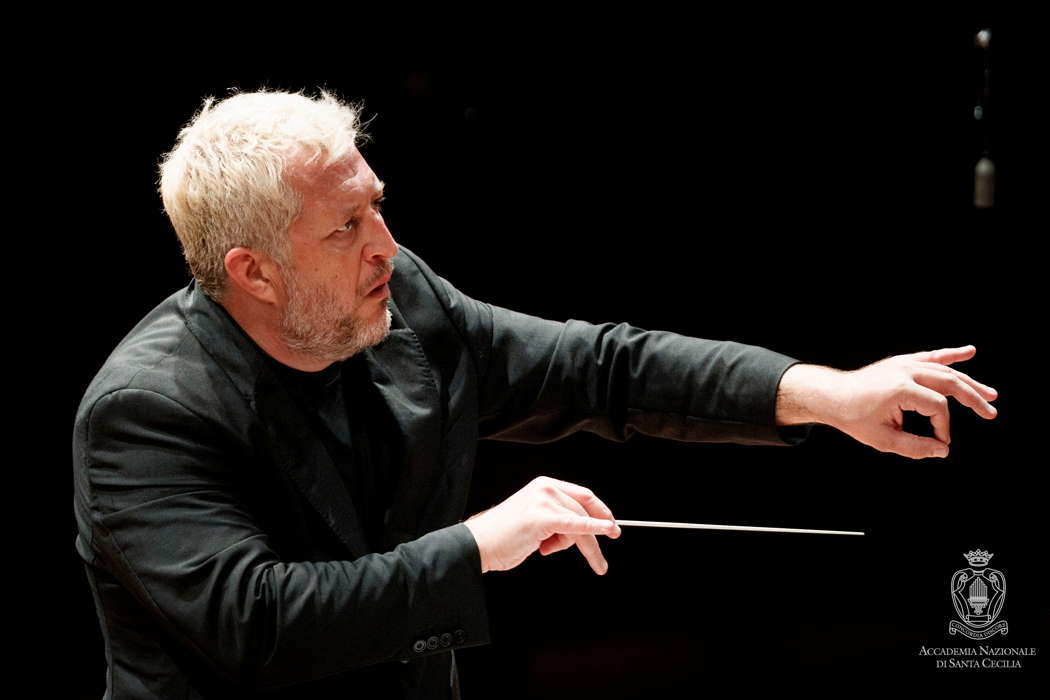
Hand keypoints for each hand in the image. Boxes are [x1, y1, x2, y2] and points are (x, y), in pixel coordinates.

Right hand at [463, 476, 620, 574]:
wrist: (478, 544)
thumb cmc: (504, 537)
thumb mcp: (536, 521)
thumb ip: (557, 520)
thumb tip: (582, 533)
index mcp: (544, 484)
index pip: (582, 495)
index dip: (600, 511)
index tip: (612, 527)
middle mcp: (546, 488)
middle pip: (584, 512)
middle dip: (595, 538)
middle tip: (602, 562)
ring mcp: (544, 501)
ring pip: (580, 524)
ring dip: (584, 548)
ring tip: (568, 558)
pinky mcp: (542, 518)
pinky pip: (575, 525)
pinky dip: (593, 529)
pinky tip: (606, 531)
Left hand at [777, 345, 997, 458]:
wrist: (833, 395)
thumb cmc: (854, 418)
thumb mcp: (883, 439)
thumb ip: (915, 447)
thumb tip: (943, 450)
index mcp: (901, 389)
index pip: (937, 407)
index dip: (943, 427)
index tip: (939, 442)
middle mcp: (905, 371)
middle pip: (949, 383)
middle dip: (973, 399)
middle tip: (992, 414)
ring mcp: (904, 363)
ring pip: (944, 370)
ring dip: (969, 381)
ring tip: (991, 394)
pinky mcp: (901, 361)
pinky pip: (931, 356)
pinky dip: (950, 355)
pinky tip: (970, 351)